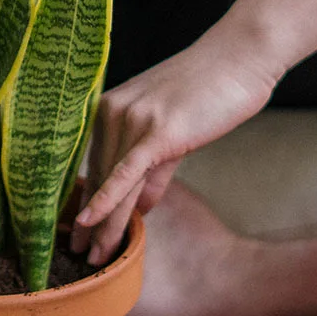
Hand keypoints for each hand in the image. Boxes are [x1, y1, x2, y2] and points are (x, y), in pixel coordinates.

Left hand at [71, 33, 279, 264]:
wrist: (241, 56)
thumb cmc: (211, 89)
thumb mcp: (172, 132)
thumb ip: (154, 172)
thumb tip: (142, 209)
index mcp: (110, 109)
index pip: (95, 167)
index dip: (87, 203)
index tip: (76, 234)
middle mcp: (112, 113)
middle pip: (99, 179)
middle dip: (89, 224)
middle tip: (77, 258)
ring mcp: (133, 120)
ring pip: (113, 184)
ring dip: (103, 226)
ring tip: (94, 259)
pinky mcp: (156, 131)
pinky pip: (126, 173)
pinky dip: (107, 200)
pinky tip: (91, 224)